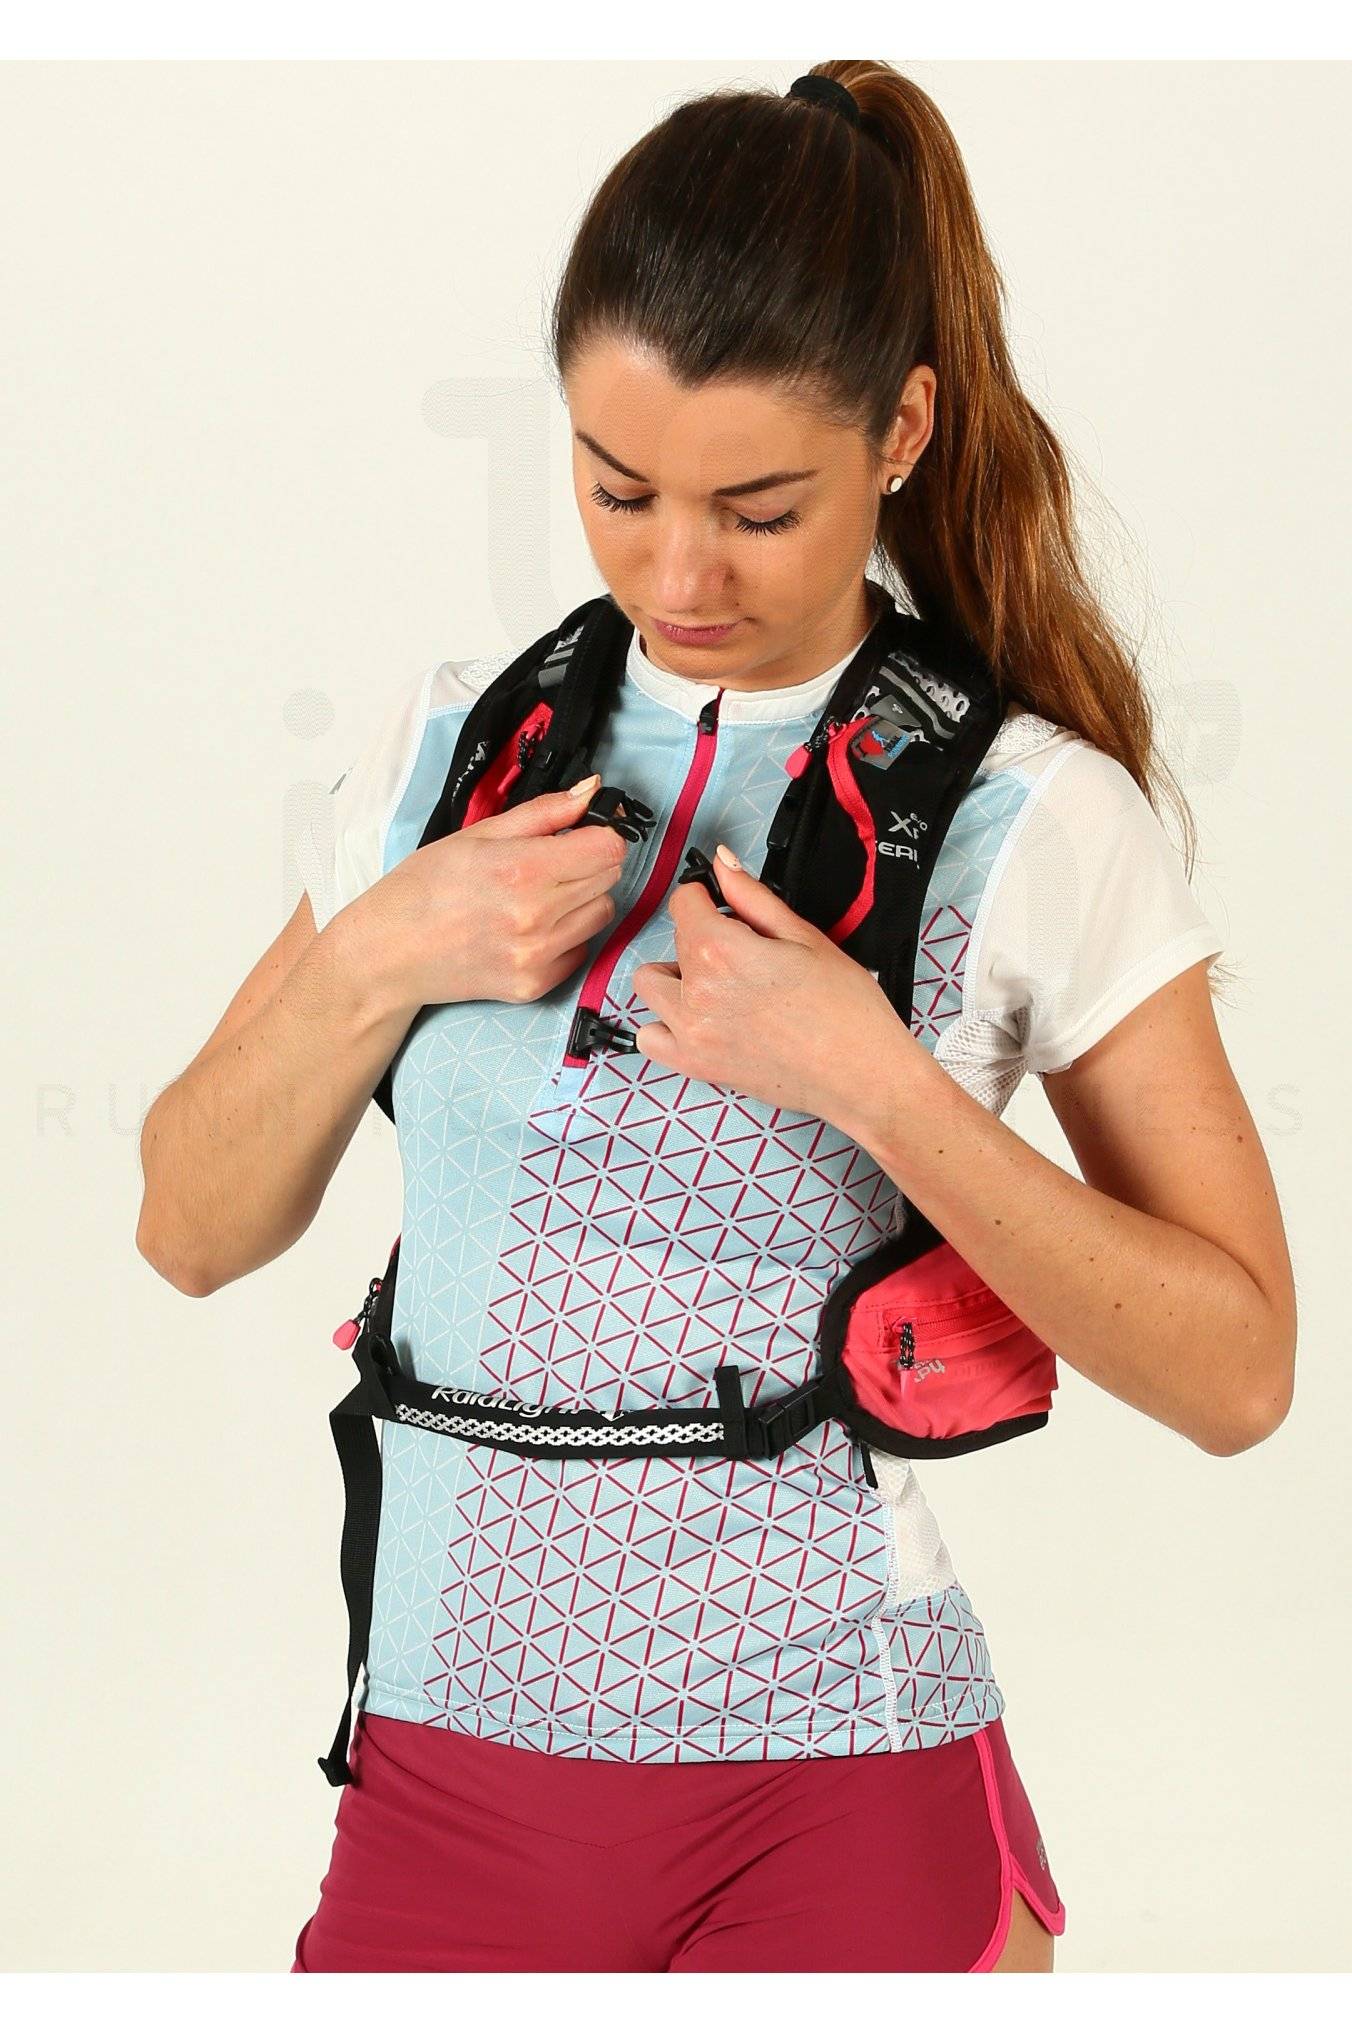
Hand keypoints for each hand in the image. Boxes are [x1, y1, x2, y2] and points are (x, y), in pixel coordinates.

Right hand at [357, 774, 627, 1015]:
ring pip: (602, 915)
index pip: (609, 848)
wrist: (387, 954)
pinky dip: (566, 937)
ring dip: (582, 901)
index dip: (599, 834)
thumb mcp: (477, 835)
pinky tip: (529, 930)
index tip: (580, 835)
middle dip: (588, 864)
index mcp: (522, 869)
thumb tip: (592, 790)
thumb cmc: (424, 888)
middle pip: (609, 878)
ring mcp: (537, 957)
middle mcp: (536, 917)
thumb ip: (542, 813)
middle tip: (548, 865)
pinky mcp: (535, 986)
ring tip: (538, 898)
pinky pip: (581, 951)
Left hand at [631, 843, 912, 1127]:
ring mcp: (690, 1033)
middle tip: (746, 955)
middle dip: (703, 938)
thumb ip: (753, 897)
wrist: (862, 1074)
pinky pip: (650, 1037)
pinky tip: (702, 1020)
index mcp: (721, 951)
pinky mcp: (696, 1065)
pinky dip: (667, 1025)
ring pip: (652, 985)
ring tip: (721, 987)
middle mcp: (697, 992)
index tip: (727, 910)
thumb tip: (722, 862)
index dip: (708, 899)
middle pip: (673, 942)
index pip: (683, 902)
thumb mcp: (805, 937)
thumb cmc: (847, 1009)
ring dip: (678, 978)